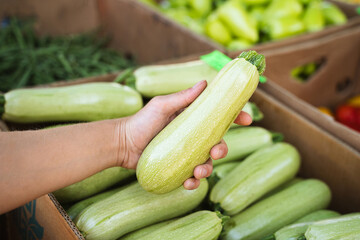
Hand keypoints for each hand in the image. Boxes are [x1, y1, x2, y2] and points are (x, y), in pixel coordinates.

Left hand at [117, 80, 251, 189]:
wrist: (123, 144)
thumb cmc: (141, 121)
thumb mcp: (162, 106)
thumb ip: (183, 97)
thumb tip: (205, 82)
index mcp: (192, 119)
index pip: (219, 117)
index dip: (236, 117)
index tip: (247, 119)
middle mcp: (193, 136)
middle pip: (217, 143)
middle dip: (223, 149)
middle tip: (216, 151)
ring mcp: (186, 154)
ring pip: (207, 163)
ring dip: (208, 169)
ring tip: (198, 172)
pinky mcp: (178, 169)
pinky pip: (192, 178)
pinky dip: (193, 183)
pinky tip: (188, 183)